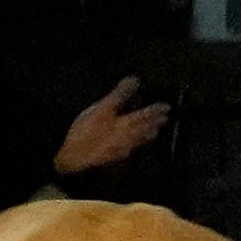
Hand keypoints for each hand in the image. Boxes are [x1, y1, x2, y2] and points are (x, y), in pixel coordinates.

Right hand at [55, 77, 169, 176]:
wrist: (74, 159)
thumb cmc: (86, 133)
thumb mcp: (101, 109)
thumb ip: (119, 95)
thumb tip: (135, 80)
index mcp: (127, 123)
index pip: (146, 114)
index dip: (156, 109)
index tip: (166, 106)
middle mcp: (129, 137)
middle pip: (146, 128)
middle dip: (156, 122)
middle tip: (166, 118)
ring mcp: (122, 149)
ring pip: (140, 140)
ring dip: (149, 134)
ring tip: (156, 131)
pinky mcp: (114, 157)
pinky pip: (131, 149)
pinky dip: (137, 144)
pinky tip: (135, 145)